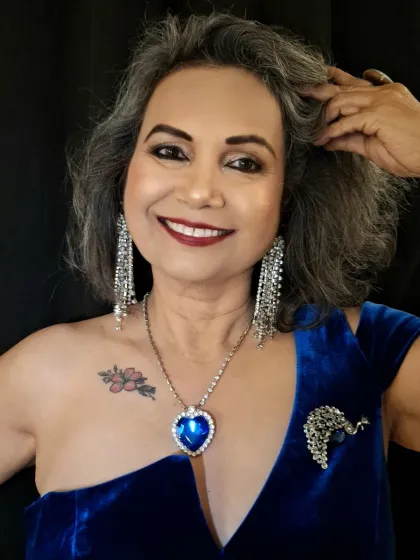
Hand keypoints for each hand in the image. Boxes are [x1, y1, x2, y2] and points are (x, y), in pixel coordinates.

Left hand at [303, 66, 419, 176]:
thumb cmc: (411, 150)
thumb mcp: (374, 145)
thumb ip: (351, 139)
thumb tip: (331, 140)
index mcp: (385, 97)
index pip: (355, 84)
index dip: (335, 80)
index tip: (319, 79)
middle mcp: (382, 94)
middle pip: (344, 88)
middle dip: (320, 90)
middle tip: (301, 90)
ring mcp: (381, 102)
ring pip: (342, 101)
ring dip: (323, 115)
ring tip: (308, 125)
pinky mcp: (378, 115)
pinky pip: (347, 121)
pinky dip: (332, 131)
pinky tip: (322, 139)